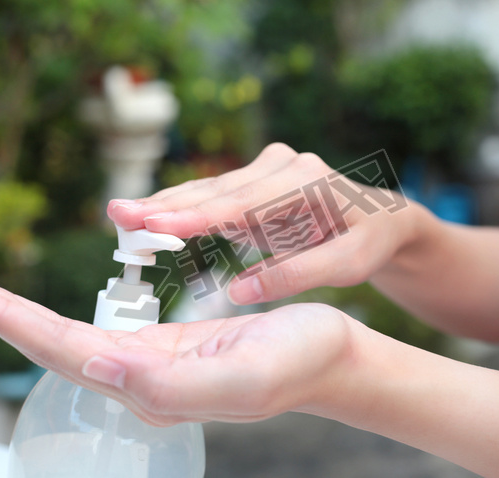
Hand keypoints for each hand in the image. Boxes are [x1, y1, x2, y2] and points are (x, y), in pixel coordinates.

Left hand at [0, 264, 356, 425]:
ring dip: (17, 314)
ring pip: (68, 337)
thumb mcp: (242, 376)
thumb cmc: (297, 362)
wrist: (329, 357)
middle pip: (50, 343)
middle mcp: (140, 378)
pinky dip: (57, 314)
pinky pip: (97, 330)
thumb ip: (170, 383)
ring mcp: (149, 364)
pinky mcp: (164, 347)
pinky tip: (41, 311)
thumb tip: (99, 367)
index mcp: (151, 384)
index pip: (60, 348)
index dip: (5, 317)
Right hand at [108, 143, 415, 304]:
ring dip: (166, 205)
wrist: (380, 218)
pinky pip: (213, 197)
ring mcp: (267, 170)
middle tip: (118, 213)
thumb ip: (296, 275)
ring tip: (122, 214)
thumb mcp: (348, 266)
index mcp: (308, 182)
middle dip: (166, 206)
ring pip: (209, 191)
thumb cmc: (367, 242)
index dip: (197, 217)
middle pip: (217, 191)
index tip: (156, 225)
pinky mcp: (255, 183)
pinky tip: (150, 216)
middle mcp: (282, 166)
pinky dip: (182, 209)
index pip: (244, 203)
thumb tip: (238, 292)